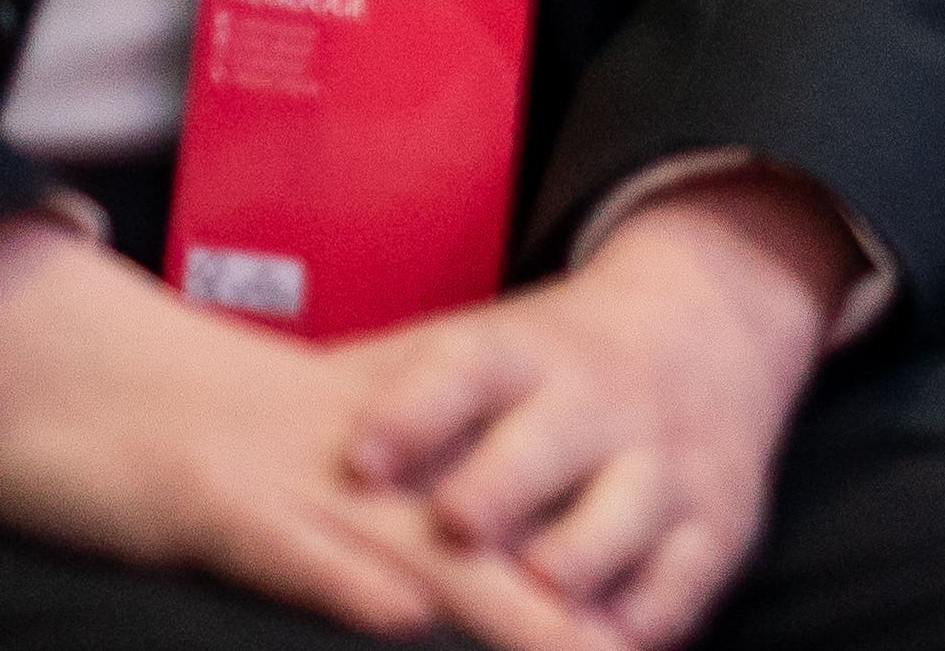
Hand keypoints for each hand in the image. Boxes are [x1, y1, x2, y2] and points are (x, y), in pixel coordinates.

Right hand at [0, 215, 618, 650]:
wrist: (56, 367)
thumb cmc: (179, 437)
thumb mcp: (295, 487)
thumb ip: (372, 533)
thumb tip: (431, 604)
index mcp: (390, 458)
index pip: (509, 520)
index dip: (583, 580)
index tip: (652, 639)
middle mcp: (361, 467)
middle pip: (489, 541)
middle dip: (571, 608)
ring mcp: (285, 479)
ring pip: (410, 544)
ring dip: (494, 601)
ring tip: (577, 644)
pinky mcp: (206, 501)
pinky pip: (285, 543)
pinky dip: (341, 577)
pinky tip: (399, 614)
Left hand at [332, 169, 855, 646]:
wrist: (714, 325)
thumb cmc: (547, 369)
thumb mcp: (475, 350)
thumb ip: (373, 390)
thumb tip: (226, 424)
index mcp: (528, 355)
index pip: (467, 369)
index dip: (415, 411)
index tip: (361, 454)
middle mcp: (602, 401)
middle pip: (551, 438)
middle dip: (504, 481)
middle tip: (456, 521)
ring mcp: (666, 460)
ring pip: (628, 506)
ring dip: (583, 549)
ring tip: (543, 585)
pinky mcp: (718, 521)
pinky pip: (688, 574)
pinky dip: (650, 612)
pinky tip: (608, 646)